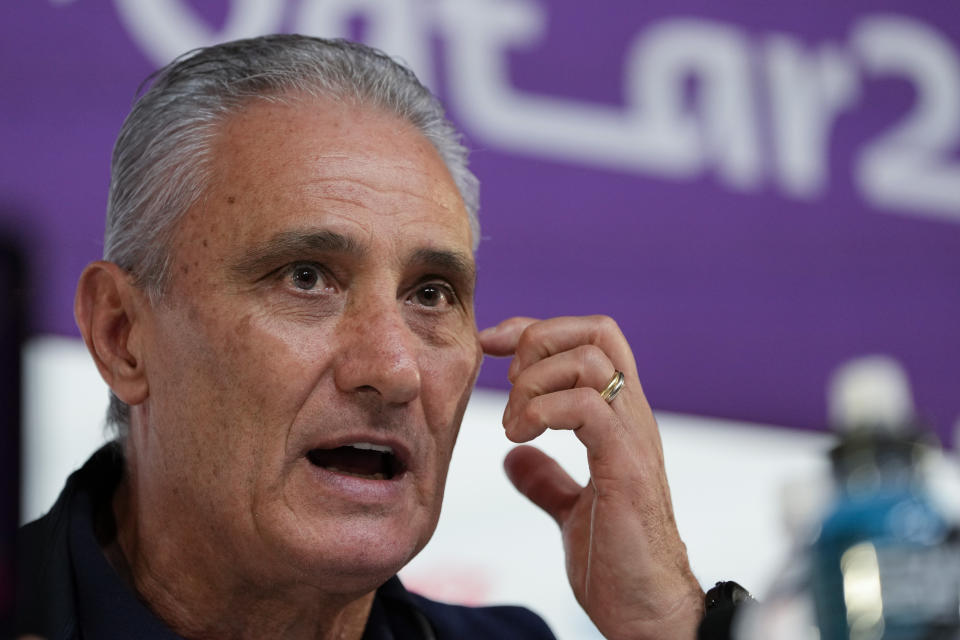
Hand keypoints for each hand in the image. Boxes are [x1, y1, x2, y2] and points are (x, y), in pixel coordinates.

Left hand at [480, 316, 703, 639]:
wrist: (647, 612)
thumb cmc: (619, 563)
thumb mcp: (572, 510)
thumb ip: (548, 479)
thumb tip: (515, 458)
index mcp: (620, 421)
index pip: (589, 340)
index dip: (534, 329)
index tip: (490, 343)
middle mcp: (632, 418)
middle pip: (594, 332)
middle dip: (536, 344)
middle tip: (508, 389)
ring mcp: (632, 438)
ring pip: (590, 360)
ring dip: (535, 381)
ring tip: (514, 422)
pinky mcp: (625, 465)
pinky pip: (587, 406)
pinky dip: (543, 410)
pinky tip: (520, 437)